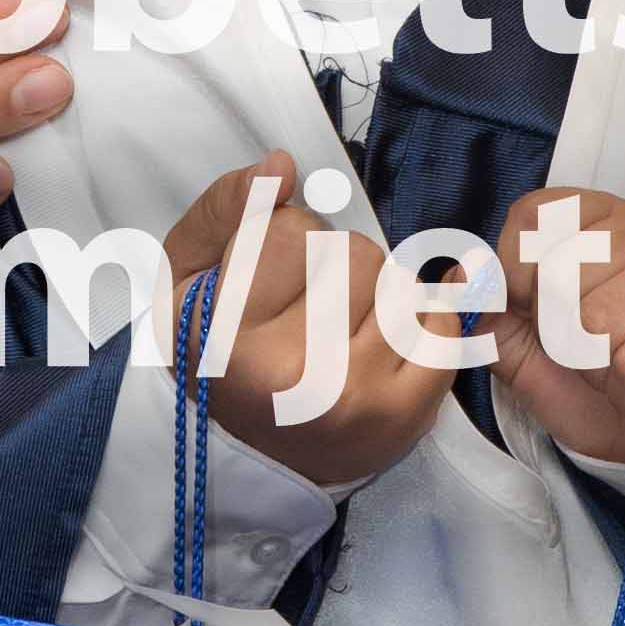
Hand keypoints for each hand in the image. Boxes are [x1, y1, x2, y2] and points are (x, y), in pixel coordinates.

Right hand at [149, 167, 458, 501]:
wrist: (238, 459)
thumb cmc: (209, 359)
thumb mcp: (183, 279)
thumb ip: (226, 210)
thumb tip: (283, 166)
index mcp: (231, 337)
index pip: (293, 229)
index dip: (284, 235)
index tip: (268, 271)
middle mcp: (299, 373)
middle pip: (356, 255)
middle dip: (334, 264)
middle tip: (305, 304)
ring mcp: (359, 398)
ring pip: (400, 286)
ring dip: (376, 294)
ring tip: (338, 327)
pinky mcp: (404, 417)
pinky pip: (442, 329)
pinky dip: (425, 318)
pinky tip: (393, 328)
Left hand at [489, 183, 624, 473]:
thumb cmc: (611, 384)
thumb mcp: (534, 356)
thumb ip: (494, 318)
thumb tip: (461, 277)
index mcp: (600, 219)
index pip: (532, 217)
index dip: (517, 275)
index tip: (537, 313)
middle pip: (559, 273)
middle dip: (562, 334)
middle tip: (597, 351)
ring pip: (599, 320)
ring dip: (603, 367)